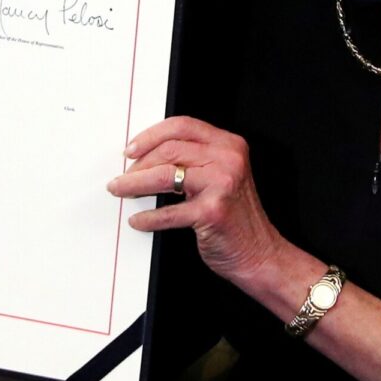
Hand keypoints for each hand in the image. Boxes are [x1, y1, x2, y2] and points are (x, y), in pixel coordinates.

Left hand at [107, 116, 282, 285]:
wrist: (260, 254)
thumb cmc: (236, 216)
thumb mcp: (221, 176)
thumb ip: (194, 159)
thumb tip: (146, 156)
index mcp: (229, 145)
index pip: (182, 126)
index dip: (151, 135)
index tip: (131, 149)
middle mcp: (228, 159)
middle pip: (170, 149)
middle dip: (138, 163)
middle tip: (122, 176)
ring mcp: (222, 184)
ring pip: (164, 175)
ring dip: (134, 184)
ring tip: (120, 190)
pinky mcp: (213, 212)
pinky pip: (169, 212)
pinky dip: (148, 217)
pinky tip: (138, 220)